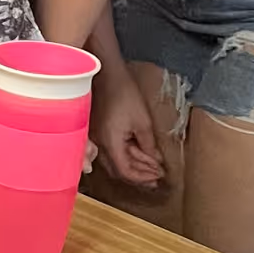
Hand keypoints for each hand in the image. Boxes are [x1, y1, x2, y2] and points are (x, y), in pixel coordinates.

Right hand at [90, 69, 165, 187]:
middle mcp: (99, 145)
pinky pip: (109, 152)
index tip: (158, 176)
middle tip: (156, 177)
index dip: (142, 177)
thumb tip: (156, 160)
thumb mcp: (142, 121)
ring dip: (132, 167)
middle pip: (117, 171)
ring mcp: (95, 139)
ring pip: (113, 162)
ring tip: (150, 166)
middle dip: (138, 176)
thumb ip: (148, 145)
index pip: (125, 171)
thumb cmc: (124, 94)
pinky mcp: (96, 132)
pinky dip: (124, 156)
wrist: (106, 75)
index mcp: (110, 143)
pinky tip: (136, 153)